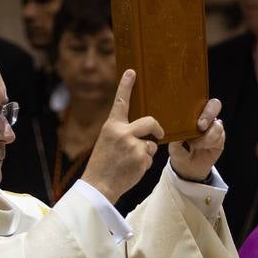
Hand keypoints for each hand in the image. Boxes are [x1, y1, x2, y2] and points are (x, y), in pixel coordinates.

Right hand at [81, 70, 164, 203]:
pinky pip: (150, 157)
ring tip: (130, 161)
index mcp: (111, 126)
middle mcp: (122, 132)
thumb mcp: (107, 142)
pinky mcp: (141, 158)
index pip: (121, 102)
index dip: (126, 86)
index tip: (132, 71)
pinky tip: (131, 169)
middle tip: (159, 134)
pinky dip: (144, 164)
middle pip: (150, 122)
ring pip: (152, 144)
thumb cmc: (103, 164)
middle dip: (157, 128)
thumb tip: (144, 130)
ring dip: (146, 152)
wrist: (98, 185)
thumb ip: (122, 132)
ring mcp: (133, 145)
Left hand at [168, 99, 223, 182]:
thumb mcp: (174, 146)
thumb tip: (179, 133)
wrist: (189, 168)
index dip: (198, 102)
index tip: (192, 115)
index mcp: (191, 113)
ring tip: (197, 144)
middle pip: (214, 105)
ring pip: (217, 124)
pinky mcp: (220, 138)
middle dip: (208, 114)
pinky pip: (220, 136)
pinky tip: (203, 147)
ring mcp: (213, 127)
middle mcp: (204, 117)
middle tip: (201, 126)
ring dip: (208, 136)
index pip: (198, 100)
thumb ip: (176, 138)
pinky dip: (211, 142)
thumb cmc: (180, 151)